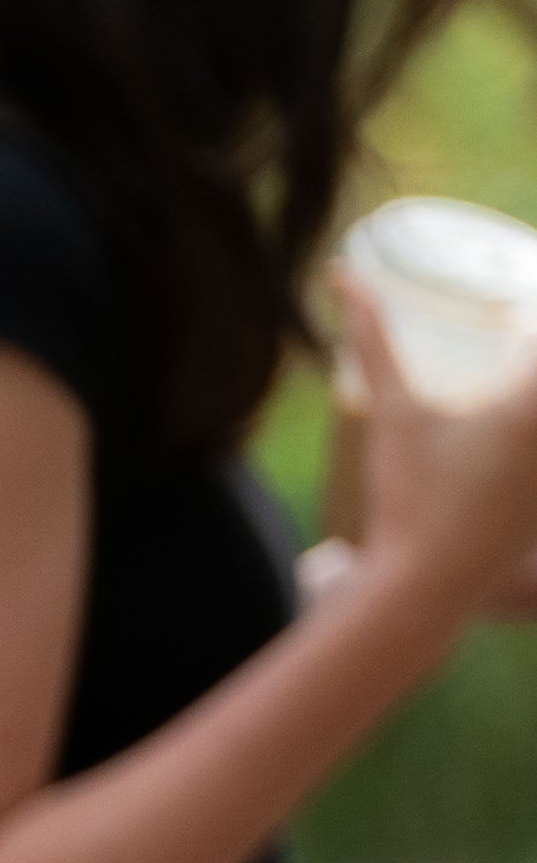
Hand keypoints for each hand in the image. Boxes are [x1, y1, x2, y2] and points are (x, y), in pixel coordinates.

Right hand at [331, 292, 536, 620]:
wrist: (423, 588)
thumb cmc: (408, 496)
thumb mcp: (392, 413)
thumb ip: (372, 341)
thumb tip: (344, 273)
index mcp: (530, 400)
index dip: (525, 313)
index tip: (512, 310)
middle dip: (524, 352)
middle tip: (509, 338)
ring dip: (525, 397)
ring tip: (508, 388)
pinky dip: (532, 444)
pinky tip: (513, 440)